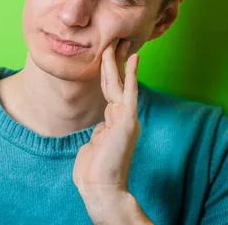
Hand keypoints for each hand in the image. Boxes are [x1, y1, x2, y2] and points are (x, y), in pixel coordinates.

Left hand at [73, 39, 140, 197]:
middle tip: (114, 40)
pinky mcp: (127, 121)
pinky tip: (133, 60)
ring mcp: (126, 118)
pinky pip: (129, 93)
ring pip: (119, 84)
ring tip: (115, 43)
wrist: (100, 187)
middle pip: (116, 83)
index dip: (110, 72)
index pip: (111, 91)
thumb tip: (100, 127)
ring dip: (116, 63)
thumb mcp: (95, 144)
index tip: (109, 55)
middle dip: (113, 61)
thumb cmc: (94, 170)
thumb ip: (100, 132)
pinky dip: (132, 76)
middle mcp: (123, 117)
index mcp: (114, 121)